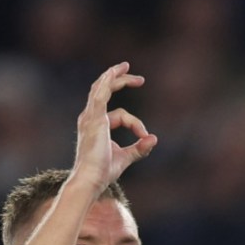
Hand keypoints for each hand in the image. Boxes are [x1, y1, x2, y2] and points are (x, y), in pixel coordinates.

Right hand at [71, 62, 157, 190]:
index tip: (144, 136)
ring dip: (114, 76)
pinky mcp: (94, 118)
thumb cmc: (103, 172)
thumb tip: (154, 138)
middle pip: (104, 91)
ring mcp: (90, 117)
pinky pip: (100, 94)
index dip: (136, 124)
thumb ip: (139, 148)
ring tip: (126, 66)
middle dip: (120, 81)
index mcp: (95, 126)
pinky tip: (116, 72)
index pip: (120, 115)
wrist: (90, 179)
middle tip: (139, 79)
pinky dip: (108, 82)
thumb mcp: (125, 158)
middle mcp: (90, 118)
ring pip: (100, 88)